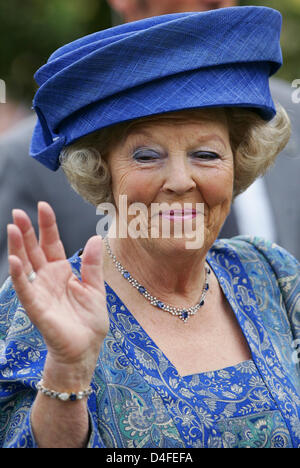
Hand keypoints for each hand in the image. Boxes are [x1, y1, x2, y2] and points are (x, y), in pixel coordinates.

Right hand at [7, 202, 108, 387]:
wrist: (86, 349)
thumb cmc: (89, 322)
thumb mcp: (95, 288)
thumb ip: (92, 264)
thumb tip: (95, 237)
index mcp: (62, 271)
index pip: (52, 243)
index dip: (47, 226)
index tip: (43, 206)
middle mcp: (48, 278)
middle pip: (34, 250)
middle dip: (27, 231)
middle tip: (18, 212)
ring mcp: (40, 291)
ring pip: (26, 265)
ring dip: (18, 247)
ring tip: (12, 227)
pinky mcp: (37, 308)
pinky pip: (26, 289)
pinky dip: (19, 275)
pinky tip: (14, 259)